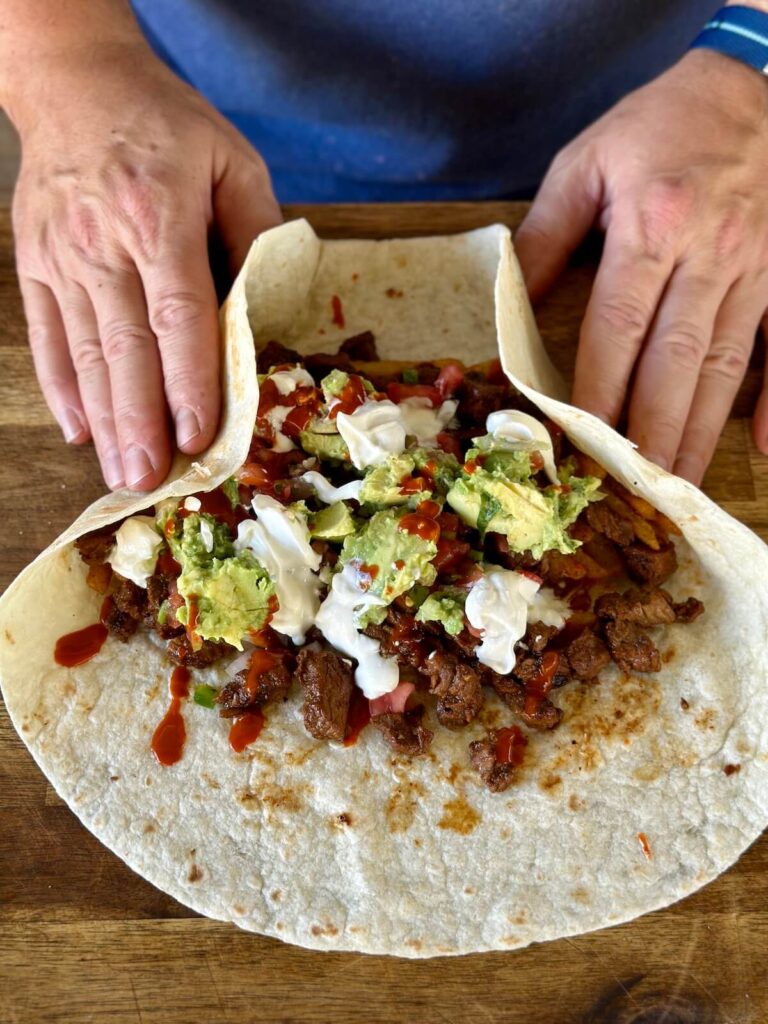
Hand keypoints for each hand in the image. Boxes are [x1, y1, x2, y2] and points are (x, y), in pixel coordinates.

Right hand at [11, 43, 280, 489]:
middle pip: (124, 348)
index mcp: (160, 217)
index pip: (178, 315)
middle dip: (140, 422)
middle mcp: (104, 244)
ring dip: (104, 420)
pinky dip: (61, 387)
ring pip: (83, 353)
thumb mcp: (231, 159)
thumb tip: (269, 305)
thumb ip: (256, 230)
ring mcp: (61, 257)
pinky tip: (80, 430)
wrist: (74, 81)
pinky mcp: (34, 264)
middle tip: (153, 482)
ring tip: (121, 474)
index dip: (188, 381)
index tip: (198, 436)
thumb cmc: (166, 124)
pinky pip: (44, 335)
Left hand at [515, 49, 767, 484]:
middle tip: (634, 489)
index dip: (596, 389)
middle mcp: (712, 254)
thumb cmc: (662, 123)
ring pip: (728, 366)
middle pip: (677, 362)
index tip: (580, 440)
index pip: (617, 327)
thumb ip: (546, 233)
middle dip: (653, 432)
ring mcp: (759, 269)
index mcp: (654, 225)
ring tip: (679, 485)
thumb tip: (511, 299)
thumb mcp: (587, 161)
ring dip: (701, 431)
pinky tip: (767, 445)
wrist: (758, 82)